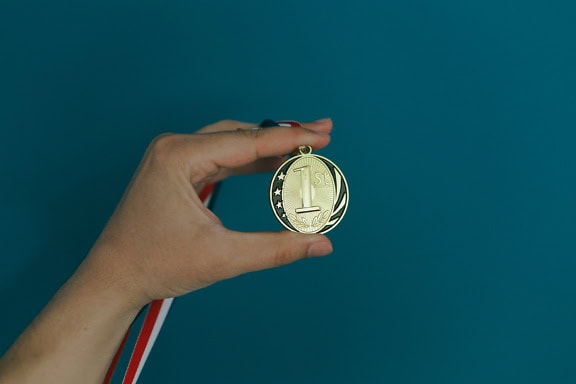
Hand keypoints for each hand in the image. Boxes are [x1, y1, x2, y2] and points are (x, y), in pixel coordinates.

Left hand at [83, 119, 334, 307]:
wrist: (113, 278)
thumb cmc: (156, 264)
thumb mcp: (222, 257)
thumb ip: (276, 248)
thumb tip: (321, 243)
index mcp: (179, 156)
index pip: (248, 142)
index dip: (290, 139)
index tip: (323, 134)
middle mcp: (174, 147)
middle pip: (240, 133)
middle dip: (282, 136)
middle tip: (320, 135)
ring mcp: (172, 157)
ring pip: (231, 142)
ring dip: (266, 147)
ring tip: (303, 150)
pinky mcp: (175, 169)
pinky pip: (220, 156)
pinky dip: (248, 161)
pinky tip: (271, 166)